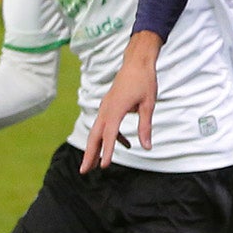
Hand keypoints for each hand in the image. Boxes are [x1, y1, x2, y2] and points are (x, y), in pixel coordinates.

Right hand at [81, 35, 159, 171]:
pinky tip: (126, 144)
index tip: (104, 166)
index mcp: (116, 108)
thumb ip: (146, 127)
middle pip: (95, 135)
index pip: (110, 135)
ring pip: (97, 131)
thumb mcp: (148, 105)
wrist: (137, 62)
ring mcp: (106, 106)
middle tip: (84, 171)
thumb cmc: (144, 81)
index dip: (107, 151)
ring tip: (94, 165)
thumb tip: (147, 147)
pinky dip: (112, 136)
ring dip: (95, 148)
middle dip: (89, 154)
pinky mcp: (109, 105)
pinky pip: (107, 124)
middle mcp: (107, 108)